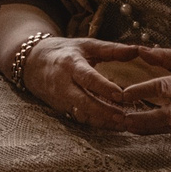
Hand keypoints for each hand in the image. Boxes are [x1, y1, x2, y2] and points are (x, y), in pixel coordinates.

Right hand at [18, 37, 170, 133]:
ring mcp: (60, 99)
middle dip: (104, 111)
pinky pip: (79, 119)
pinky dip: (96, 124)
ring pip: (81, 114)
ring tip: (123, 125)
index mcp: (70, 64)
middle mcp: (63, 84)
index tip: (121, 94)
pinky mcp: (60, 109)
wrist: (33, 63)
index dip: (103, 87)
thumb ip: (112, 49)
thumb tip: (137, 50)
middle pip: (83, 101)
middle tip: (124, 117)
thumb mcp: (86, 45)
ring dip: (102, 122)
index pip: (87, 78)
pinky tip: (113, 126)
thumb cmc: (65, 52)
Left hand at [116, 45, 170, 131]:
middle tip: (122, 117)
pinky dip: (156, 132)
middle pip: (167, 116)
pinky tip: (136, 130)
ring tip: (124, 126)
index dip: (144, 90)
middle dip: (144, 119)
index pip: (164, 87)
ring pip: (170, 128)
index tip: (124, 92)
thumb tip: (139, 50)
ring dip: (147, 129)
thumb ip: (163, 55)